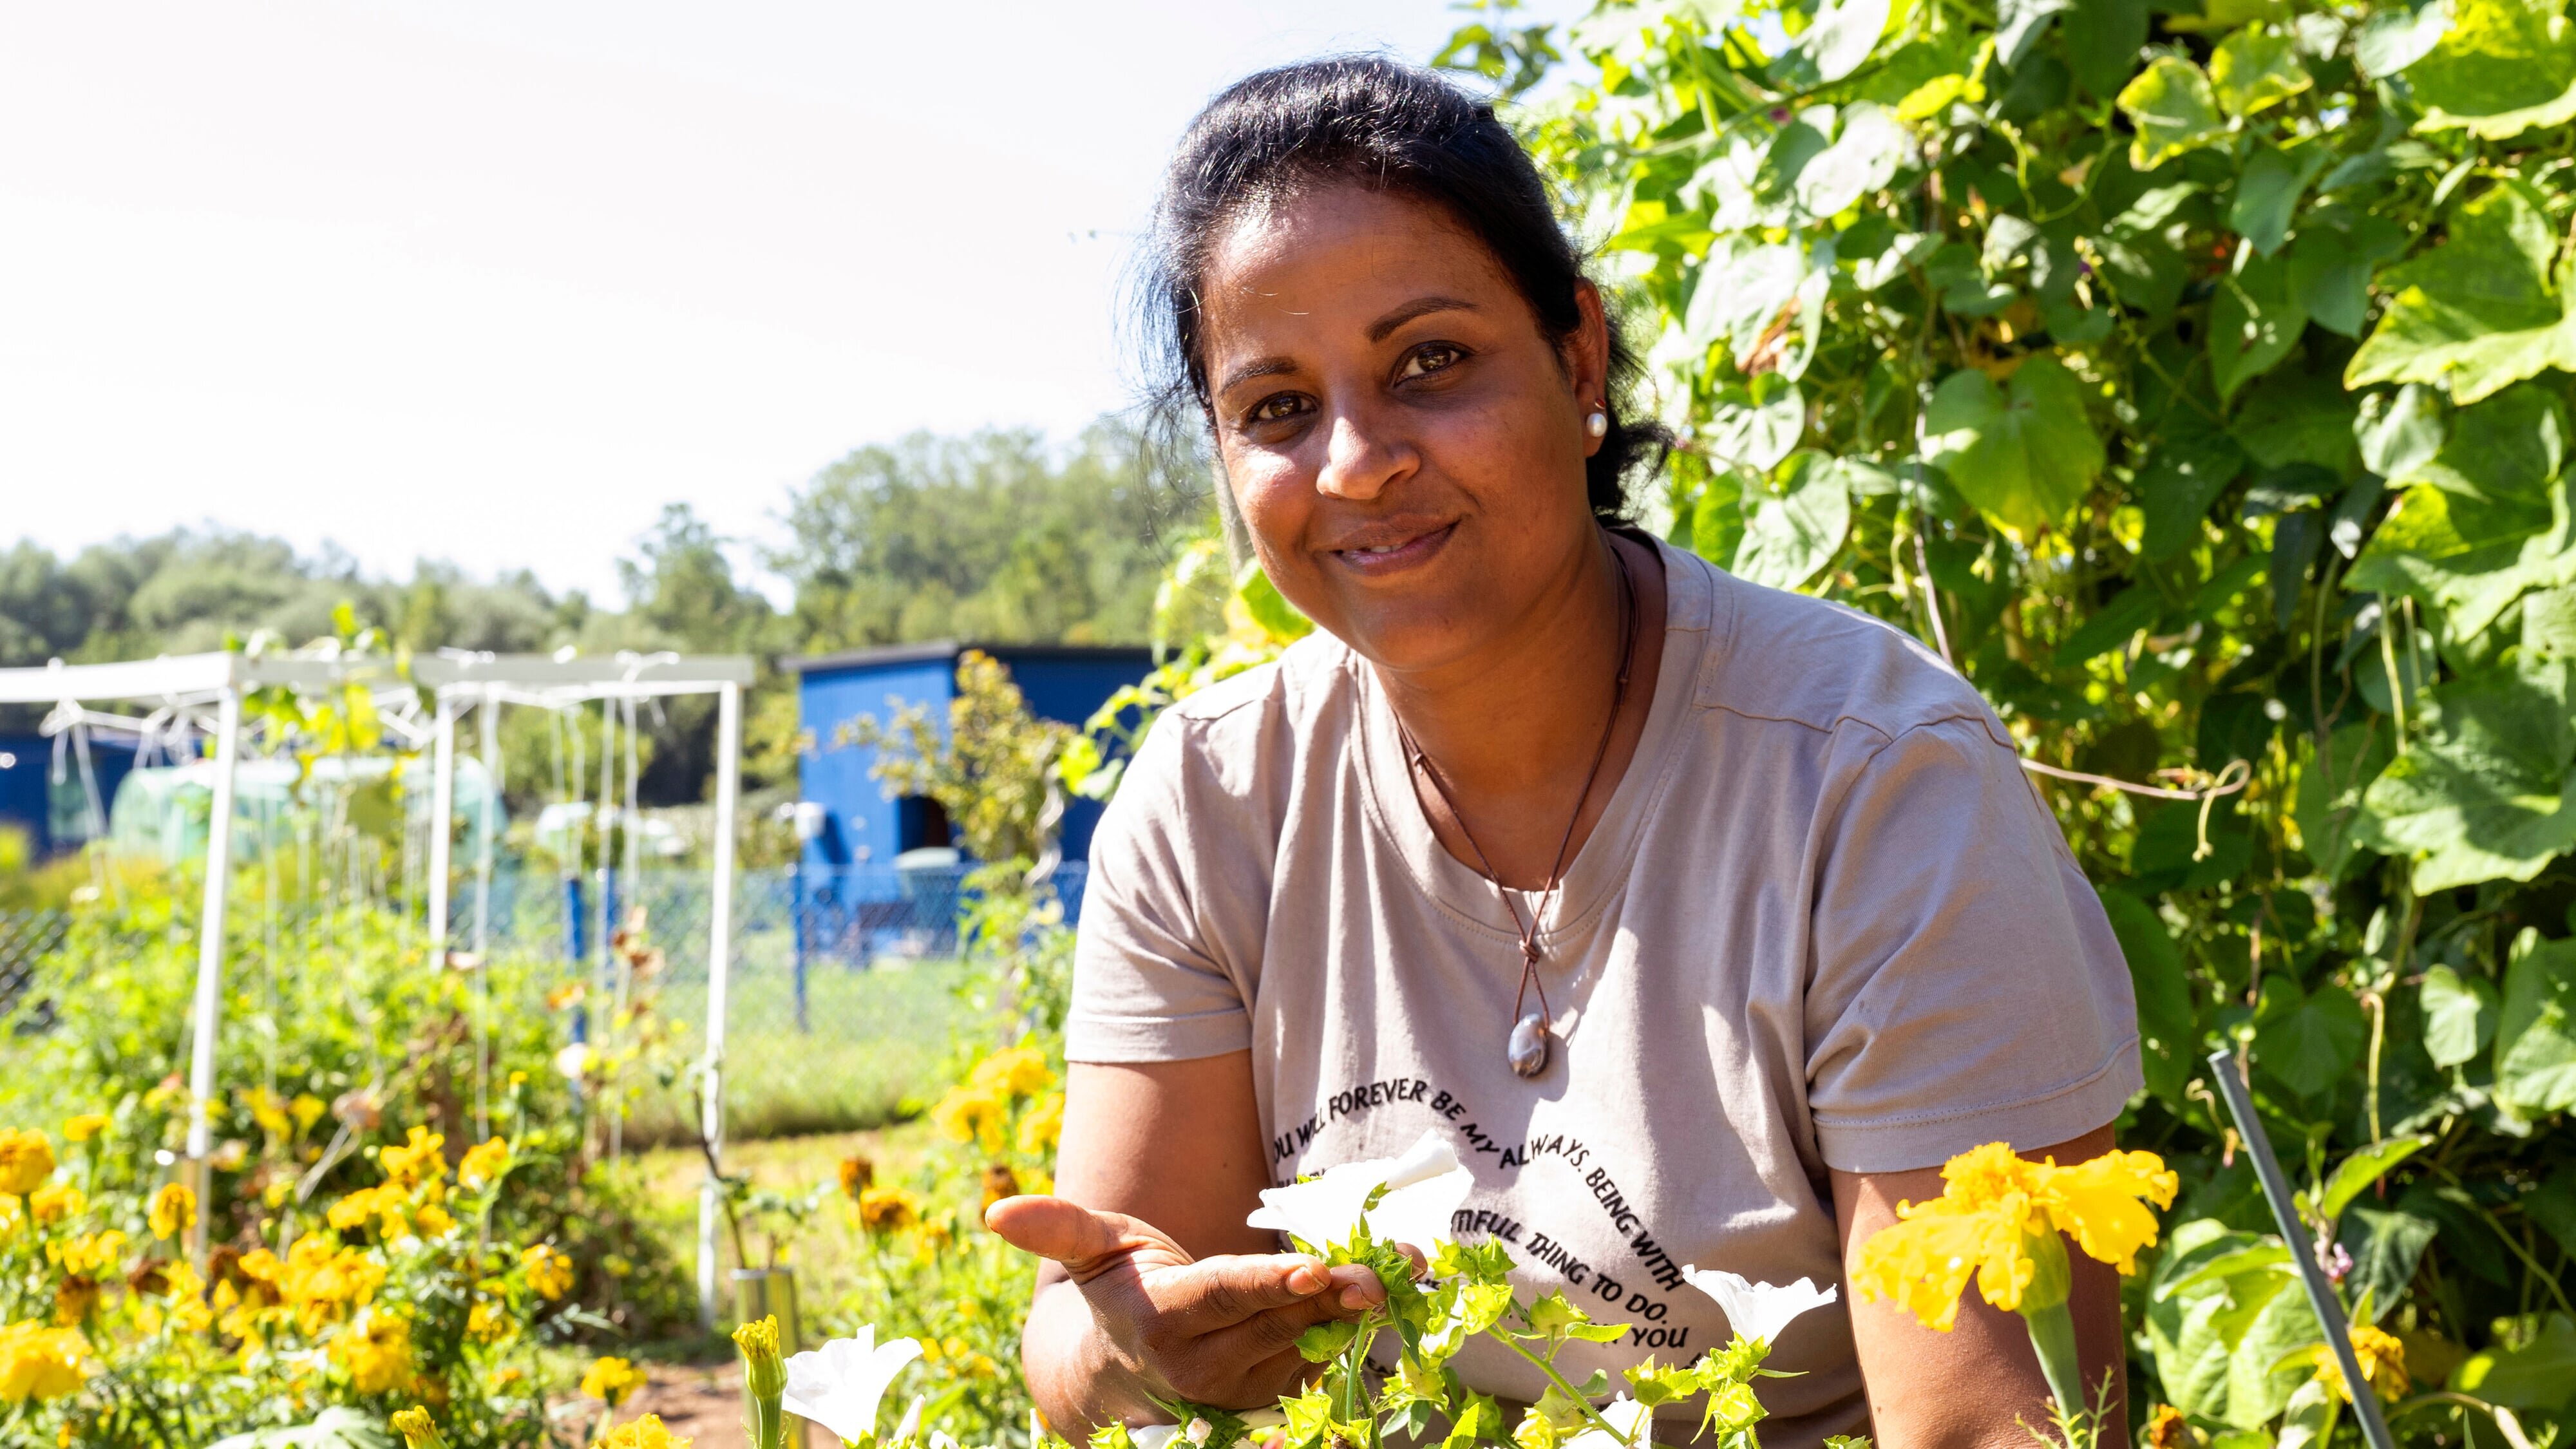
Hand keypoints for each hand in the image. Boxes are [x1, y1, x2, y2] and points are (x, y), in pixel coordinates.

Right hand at [985, 1195, 1386, 1408]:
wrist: (1125, 1376)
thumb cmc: (1118, 1292)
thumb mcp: (1092, 1251)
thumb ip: (1058, 1228)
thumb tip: (995, 1213)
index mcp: (1163, 1323)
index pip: (1222, 1299)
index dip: (1267, 1287)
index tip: (1312, 1272)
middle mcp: (1203, 1368)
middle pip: (1278, 1324)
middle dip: (1333, 1297)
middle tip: (1381, 1270)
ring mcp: (1241, 1392)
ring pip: (1308, 1347)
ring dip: (1357, 1314)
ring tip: (1402, 1273)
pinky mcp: (1271, 1400)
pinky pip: (1321, 1368)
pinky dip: (1357, 1335)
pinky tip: (1393, 1299)